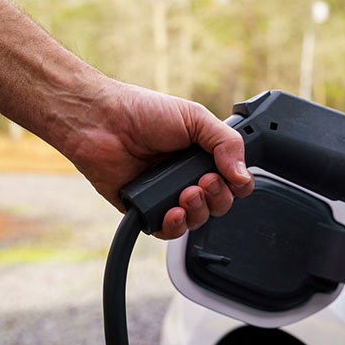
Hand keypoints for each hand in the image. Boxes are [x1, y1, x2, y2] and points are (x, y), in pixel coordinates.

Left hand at [62, 79, 253, 238]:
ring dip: (198, 211)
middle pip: (219, 204)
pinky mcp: (145, 210)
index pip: (233, 181)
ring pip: (197, 220)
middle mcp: (186, 176)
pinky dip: (174, 227)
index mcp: (202, 155)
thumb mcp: (195, 117)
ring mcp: (166, 194)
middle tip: (204, 181)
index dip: (236, 184)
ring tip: (186, 193)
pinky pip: (167, 232)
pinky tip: (172, 211)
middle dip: (218, 197)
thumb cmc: (142, 112)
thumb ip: (227, 143)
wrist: (102, 122)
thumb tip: (243, 176)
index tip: (228, 176)